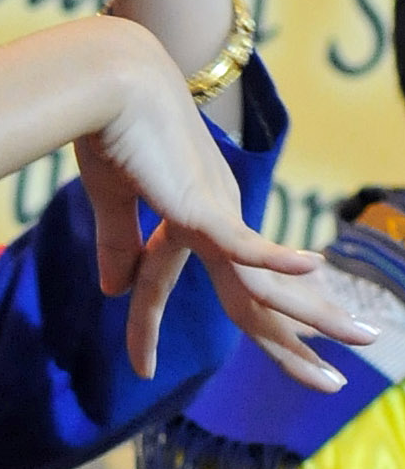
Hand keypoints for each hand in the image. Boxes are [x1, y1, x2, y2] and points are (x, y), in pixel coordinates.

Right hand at [75, 25, 373, 386]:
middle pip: (259, 300)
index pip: (195, 286)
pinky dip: (277, 262)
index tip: (140, 369)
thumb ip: (118, 245)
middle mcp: (218, 219)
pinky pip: (245, 244)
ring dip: (316, 317)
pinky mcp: (199, 206)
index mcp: (197, 218)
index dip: (163, 331)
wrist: (108, 84)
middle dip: (298, 345)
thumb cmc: (106, 131)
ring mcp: (214, 213)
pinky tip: (314, 271)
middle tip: (332, 384)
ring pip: (267, 283)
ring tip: (362, 341)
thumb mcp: (111, 201)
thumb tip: (113, 291)